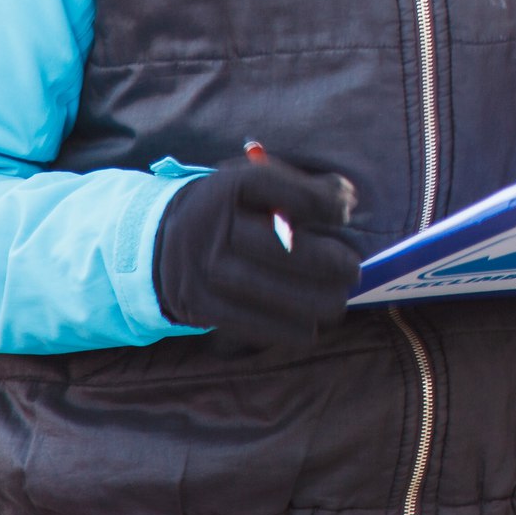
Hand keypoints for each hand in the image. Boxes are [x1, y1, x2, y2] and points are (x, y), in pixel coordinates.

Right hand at [152, 154, 359, 347]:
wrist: (162, 244)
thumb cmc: (231, 211)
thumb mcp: (256, 186)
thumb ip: (302, 187)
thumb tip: (348, 199)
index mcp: (228, 187)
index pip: (275, 186)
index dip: (318, 200)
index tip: (347, 212)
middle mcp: (211, 227)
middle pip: (277, 245)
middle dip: (324, 261)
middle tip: (353, 269)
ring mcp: (202, 269)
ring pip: (265, 289)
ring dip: (311, 300)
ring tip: (338, 301)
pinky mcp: (200, 305)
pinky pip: (248, 322)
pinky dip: (284, 328)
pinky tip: (311, 327)